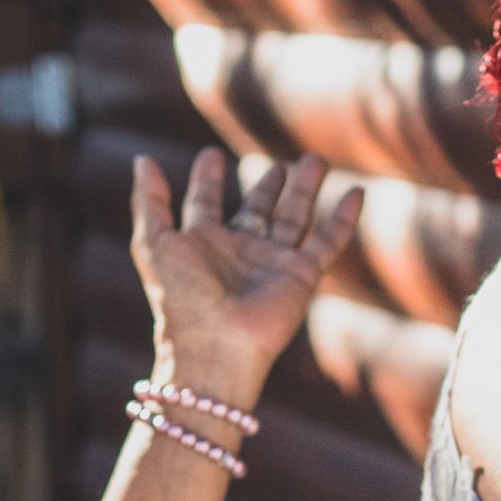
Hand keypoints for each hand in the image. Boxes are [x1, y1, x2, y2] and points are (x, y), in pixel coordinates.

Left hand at [132, 148, 359, 401]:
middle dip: (269, 186)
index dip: (207, 181)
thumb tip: (143, 159)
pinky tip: (357, 193)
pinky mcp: (301, 276)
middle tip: (281, 163)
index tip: (211, 155)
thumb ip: (149, 201)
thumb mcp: (153, 244)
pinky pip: (328, 242)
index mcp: (202, 245)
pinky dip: (344, 219)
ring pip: (294, 218)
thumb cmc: (180, 298)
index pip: (206, 204)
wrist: (215, 345)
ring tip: (316, 160)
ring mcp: (272, 263)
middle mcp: (239, 252)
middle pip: (258, 210)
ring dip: (306, 190)